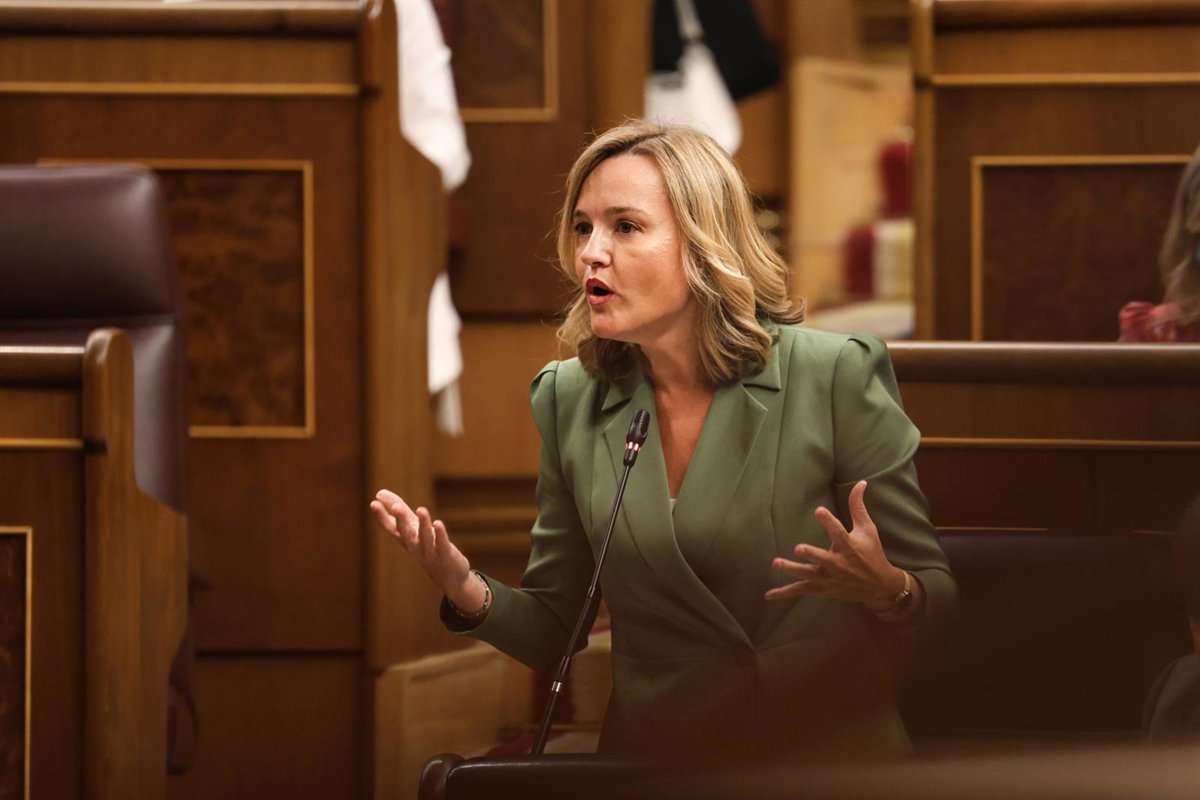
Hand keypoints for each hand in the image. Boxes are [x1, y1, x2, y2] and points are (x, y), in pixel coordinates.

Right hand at [369, 489, 481, 612]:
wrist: (449, 577)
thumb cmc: (427, 548)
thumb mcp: (412, 528)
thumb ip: (398, 511)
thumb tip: (379, 493)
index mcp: (405, 539)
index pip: (390, 528)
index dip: (382, 516)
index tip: (373, 503)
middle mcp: (415, 546)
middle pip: (405, 533)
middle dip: (401, 520)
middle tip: (396, 507)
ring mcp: (430, 552)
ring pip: (425, 538)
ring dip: (423, 524)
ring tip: (422, 509)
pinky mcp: (446, 554)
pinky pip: (442, 544)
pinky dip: (440, 534)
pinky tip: (438, 523)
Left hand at [765, 480, 905, 611]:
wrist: (878, 586)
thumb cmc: (872, 553)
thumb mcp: (868, 529)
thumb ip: (858, 506)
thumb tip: (860, 483)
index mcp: (850, 548)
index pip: (839, 533)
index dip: (829, 522)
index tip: (818, 510)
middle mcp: (839, 564)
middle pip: (823, 559)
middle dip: (812, 554)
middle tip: (798, 548)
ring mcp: (829, 578)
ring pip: (809, 575)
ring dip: (792, 570)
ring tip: (776, 563)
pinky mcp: (822, 588)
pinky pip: (801, 590)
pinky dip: (784, 593)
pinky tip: (768, 595)